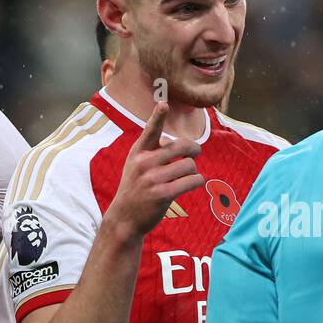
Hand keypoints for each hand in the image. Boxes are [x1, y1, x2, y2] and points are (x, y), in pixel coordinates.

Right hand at [105, 101, 204, 237]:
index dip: (158, 116)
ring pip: (189, 165)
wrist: (125, 218)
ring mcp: (153, 179)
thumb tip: (173, 141)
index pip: (150, 130)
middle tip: (195, 153)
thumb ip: (152, 151)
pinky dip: (197, 181)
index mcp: (138, 152)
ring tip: (186, 176)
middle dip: (194, 149)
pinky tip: (193, 183)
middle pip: (182, 146)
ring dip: (193, 170)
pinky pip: (192, 180)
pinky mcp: (163, 194)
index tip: (163, 104)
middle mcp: (144, 163)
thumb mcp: (135, 166)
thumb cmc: (135, 188)